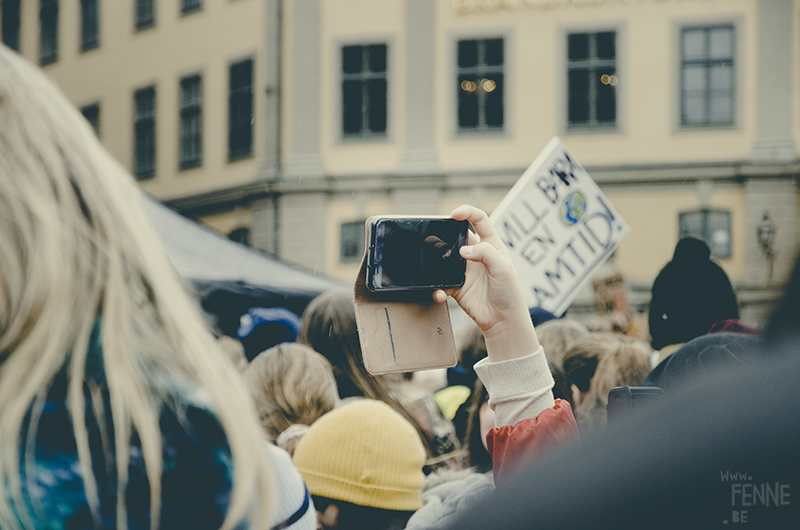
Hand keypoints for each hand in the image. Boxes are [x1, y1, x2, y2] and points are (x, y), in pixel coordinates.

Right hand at [433, 205, 538, 361]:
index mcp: (491, 245)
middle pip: (456, 237)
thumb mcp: (504, 268)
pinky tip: (441, 293)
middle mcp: (476, 255)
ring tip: (433, 267)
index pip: (479, 220)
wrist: (504, 320)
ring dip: (436, 261)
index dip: (467, 212)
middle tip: (435, 240)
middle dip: (444, 236)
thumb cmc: (510, 292)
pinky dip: (437, 288)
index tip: (455, 214)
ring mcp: (464, 270)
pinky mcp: (456, 286)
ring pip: (444, 258)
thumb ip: (486, 253)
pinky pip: (440, 283)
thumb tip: (463, 250)